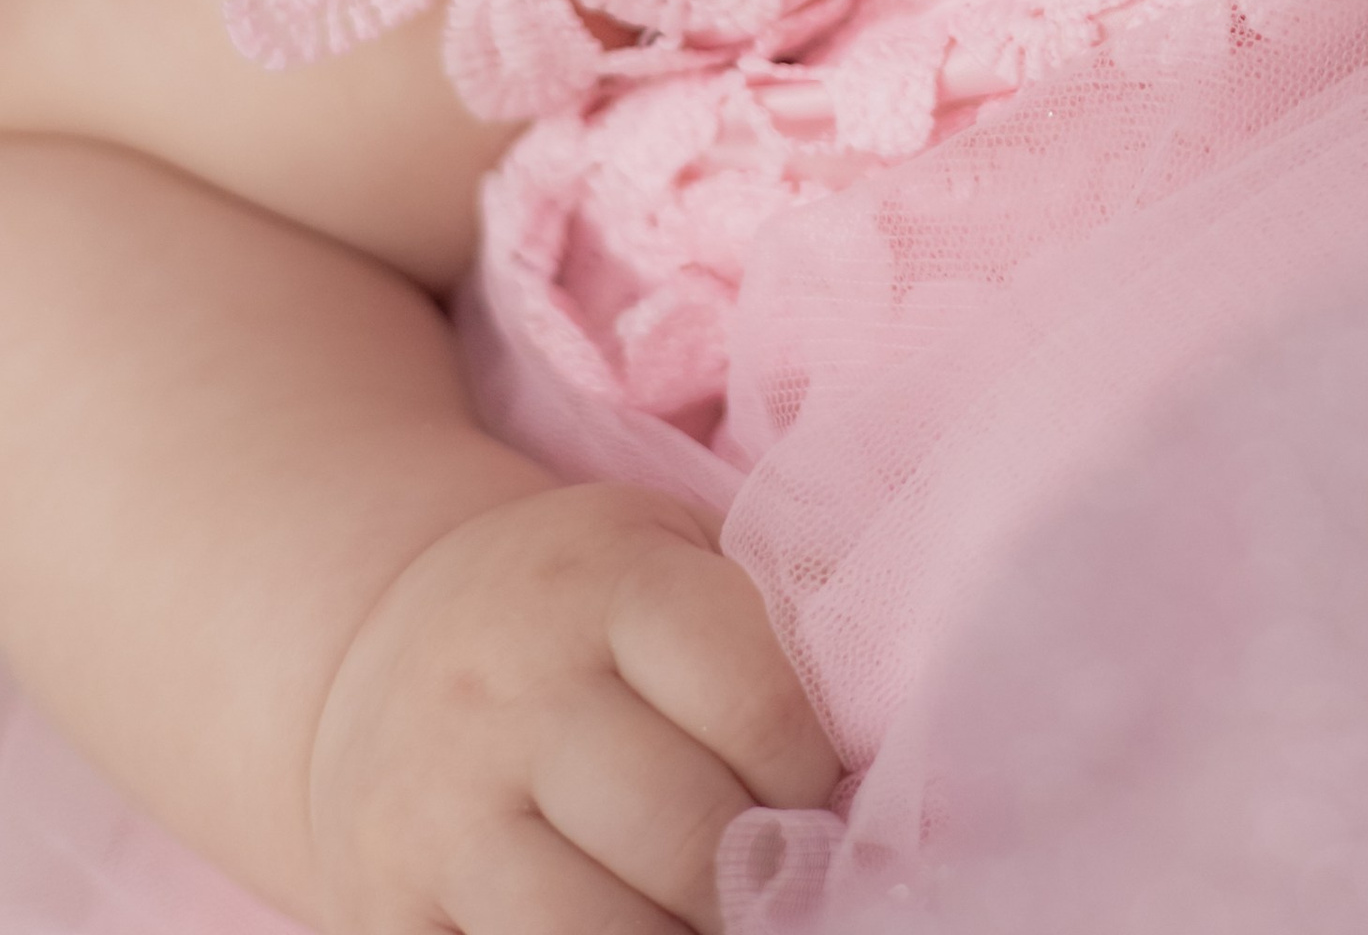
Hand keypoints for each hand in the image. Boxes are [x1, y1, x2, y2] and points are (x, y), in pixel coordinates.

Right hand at [307, 480, 840, 933]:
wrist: (383, 638)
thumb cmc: (581, 610)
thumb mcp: (672, 561)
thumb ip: (774, 633)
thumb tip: (891, 753)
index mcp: (604, 580)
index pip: (755, 697)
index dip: (813, 773)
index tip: (821, 798)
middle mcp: (512, 690)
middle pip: (684, 834)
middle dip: (756, 885)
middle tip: (780, 889)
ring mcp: (437, 806)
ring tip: (712, 925)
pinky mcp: (384, 902)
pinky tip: (630, 932)